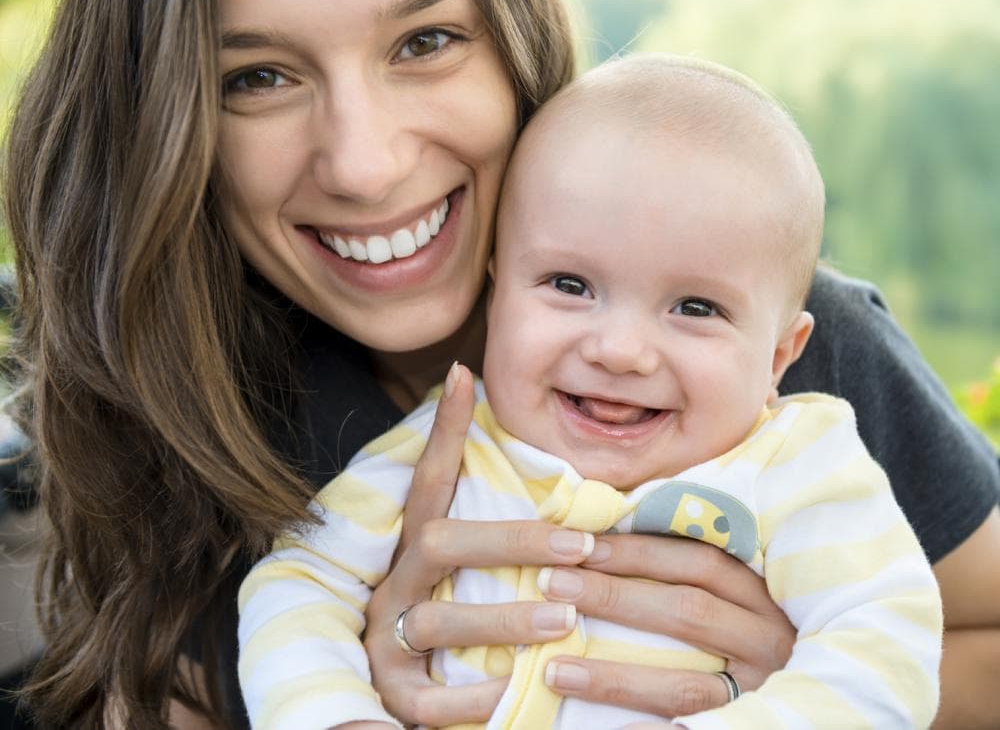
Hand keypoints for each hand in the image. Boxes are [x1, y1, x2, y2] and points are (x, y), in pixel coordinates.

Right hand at [364, 364, 594, 726]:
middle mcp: (396, 584)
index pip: (429, 480)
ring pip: (438, 619)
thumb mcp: (461, 572)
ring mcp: (389, 639)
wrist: (394, 700)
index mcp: (414, 549)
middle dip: (511, 541)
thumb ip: (491, 531)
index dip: (445, 429)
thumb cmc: (449, 619)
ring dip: (503, 617)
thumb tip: (531, 465)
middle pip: (440, 543)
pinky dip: (475, 697)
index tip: (463, 374)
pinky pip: (430, 698)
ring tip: (564, 618)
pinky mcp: (395, 695)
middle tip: (578, 546)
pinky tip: (519, 691)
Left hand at [539, 533, 795, 717]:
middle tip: (552, 585)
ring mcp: (759, 695)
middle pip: (688, 611)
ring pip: (684, 687)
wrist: (820, 705)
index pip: (698, 560)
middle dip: (615, 596)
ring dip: (613, 677)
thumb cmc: (743, 628)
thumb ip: (683, 564)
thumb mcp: (732, 593)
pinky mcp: (747, 728)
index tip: (578, 543)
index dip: (637, 550)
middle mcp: (769, 642)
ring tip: (554, 669)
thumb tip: (604, 528)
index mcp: (764, 595)